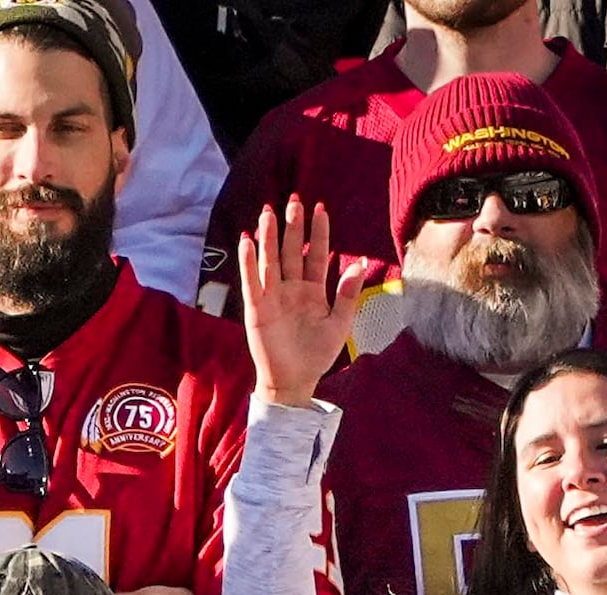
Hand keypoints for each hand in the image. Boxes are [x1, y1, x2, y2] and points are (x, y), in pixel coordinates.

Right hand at [237, 198, 379, 407]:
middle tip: (293, 200)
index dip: (319, 232)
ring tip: (267, 213)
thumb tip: (359, 264)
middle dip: (292, 226)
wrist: (294, 381)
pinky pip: (252, 281)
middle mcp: (292, 289)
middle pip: (292, 251)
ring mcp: (273, 297)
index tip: (320, 208)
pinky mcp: (256, 309)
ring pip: (271, 261)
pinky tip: (247, 241)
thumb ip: (347, 294)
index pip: (316, 254)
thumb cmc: (317, 356)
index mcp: (313, 291)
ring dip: (269, 237)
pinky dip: (249, 262)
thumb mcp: (339, 325)